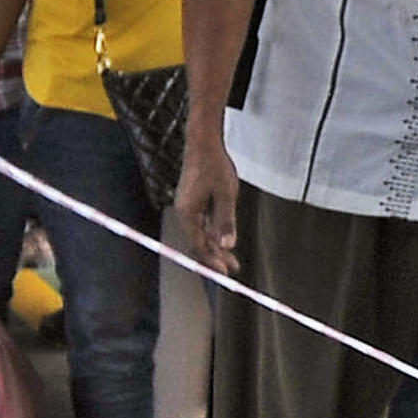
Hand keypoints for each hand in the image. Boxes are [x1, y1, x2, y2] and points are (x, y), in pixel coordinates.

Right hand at [178, 131, 242, 274]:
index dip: (212, 261)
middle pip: (198, 243)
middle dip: (215, 257)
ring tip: (232, 260)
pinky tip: (223, 241)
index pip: (198, 245)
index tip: (225, 273)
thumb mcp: (226, 194)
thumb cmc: (214, 166)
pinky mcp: (192, 203)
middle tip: (233, 269)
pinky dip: (212, 235)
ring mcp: (187, 208)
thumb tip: (228, 245)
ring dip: (215, 247)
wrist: (203, 144)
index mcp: (188, 213)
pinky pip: (201, 225)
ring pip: (201, 235)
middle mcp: (184, 214)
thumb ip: (226, 221)